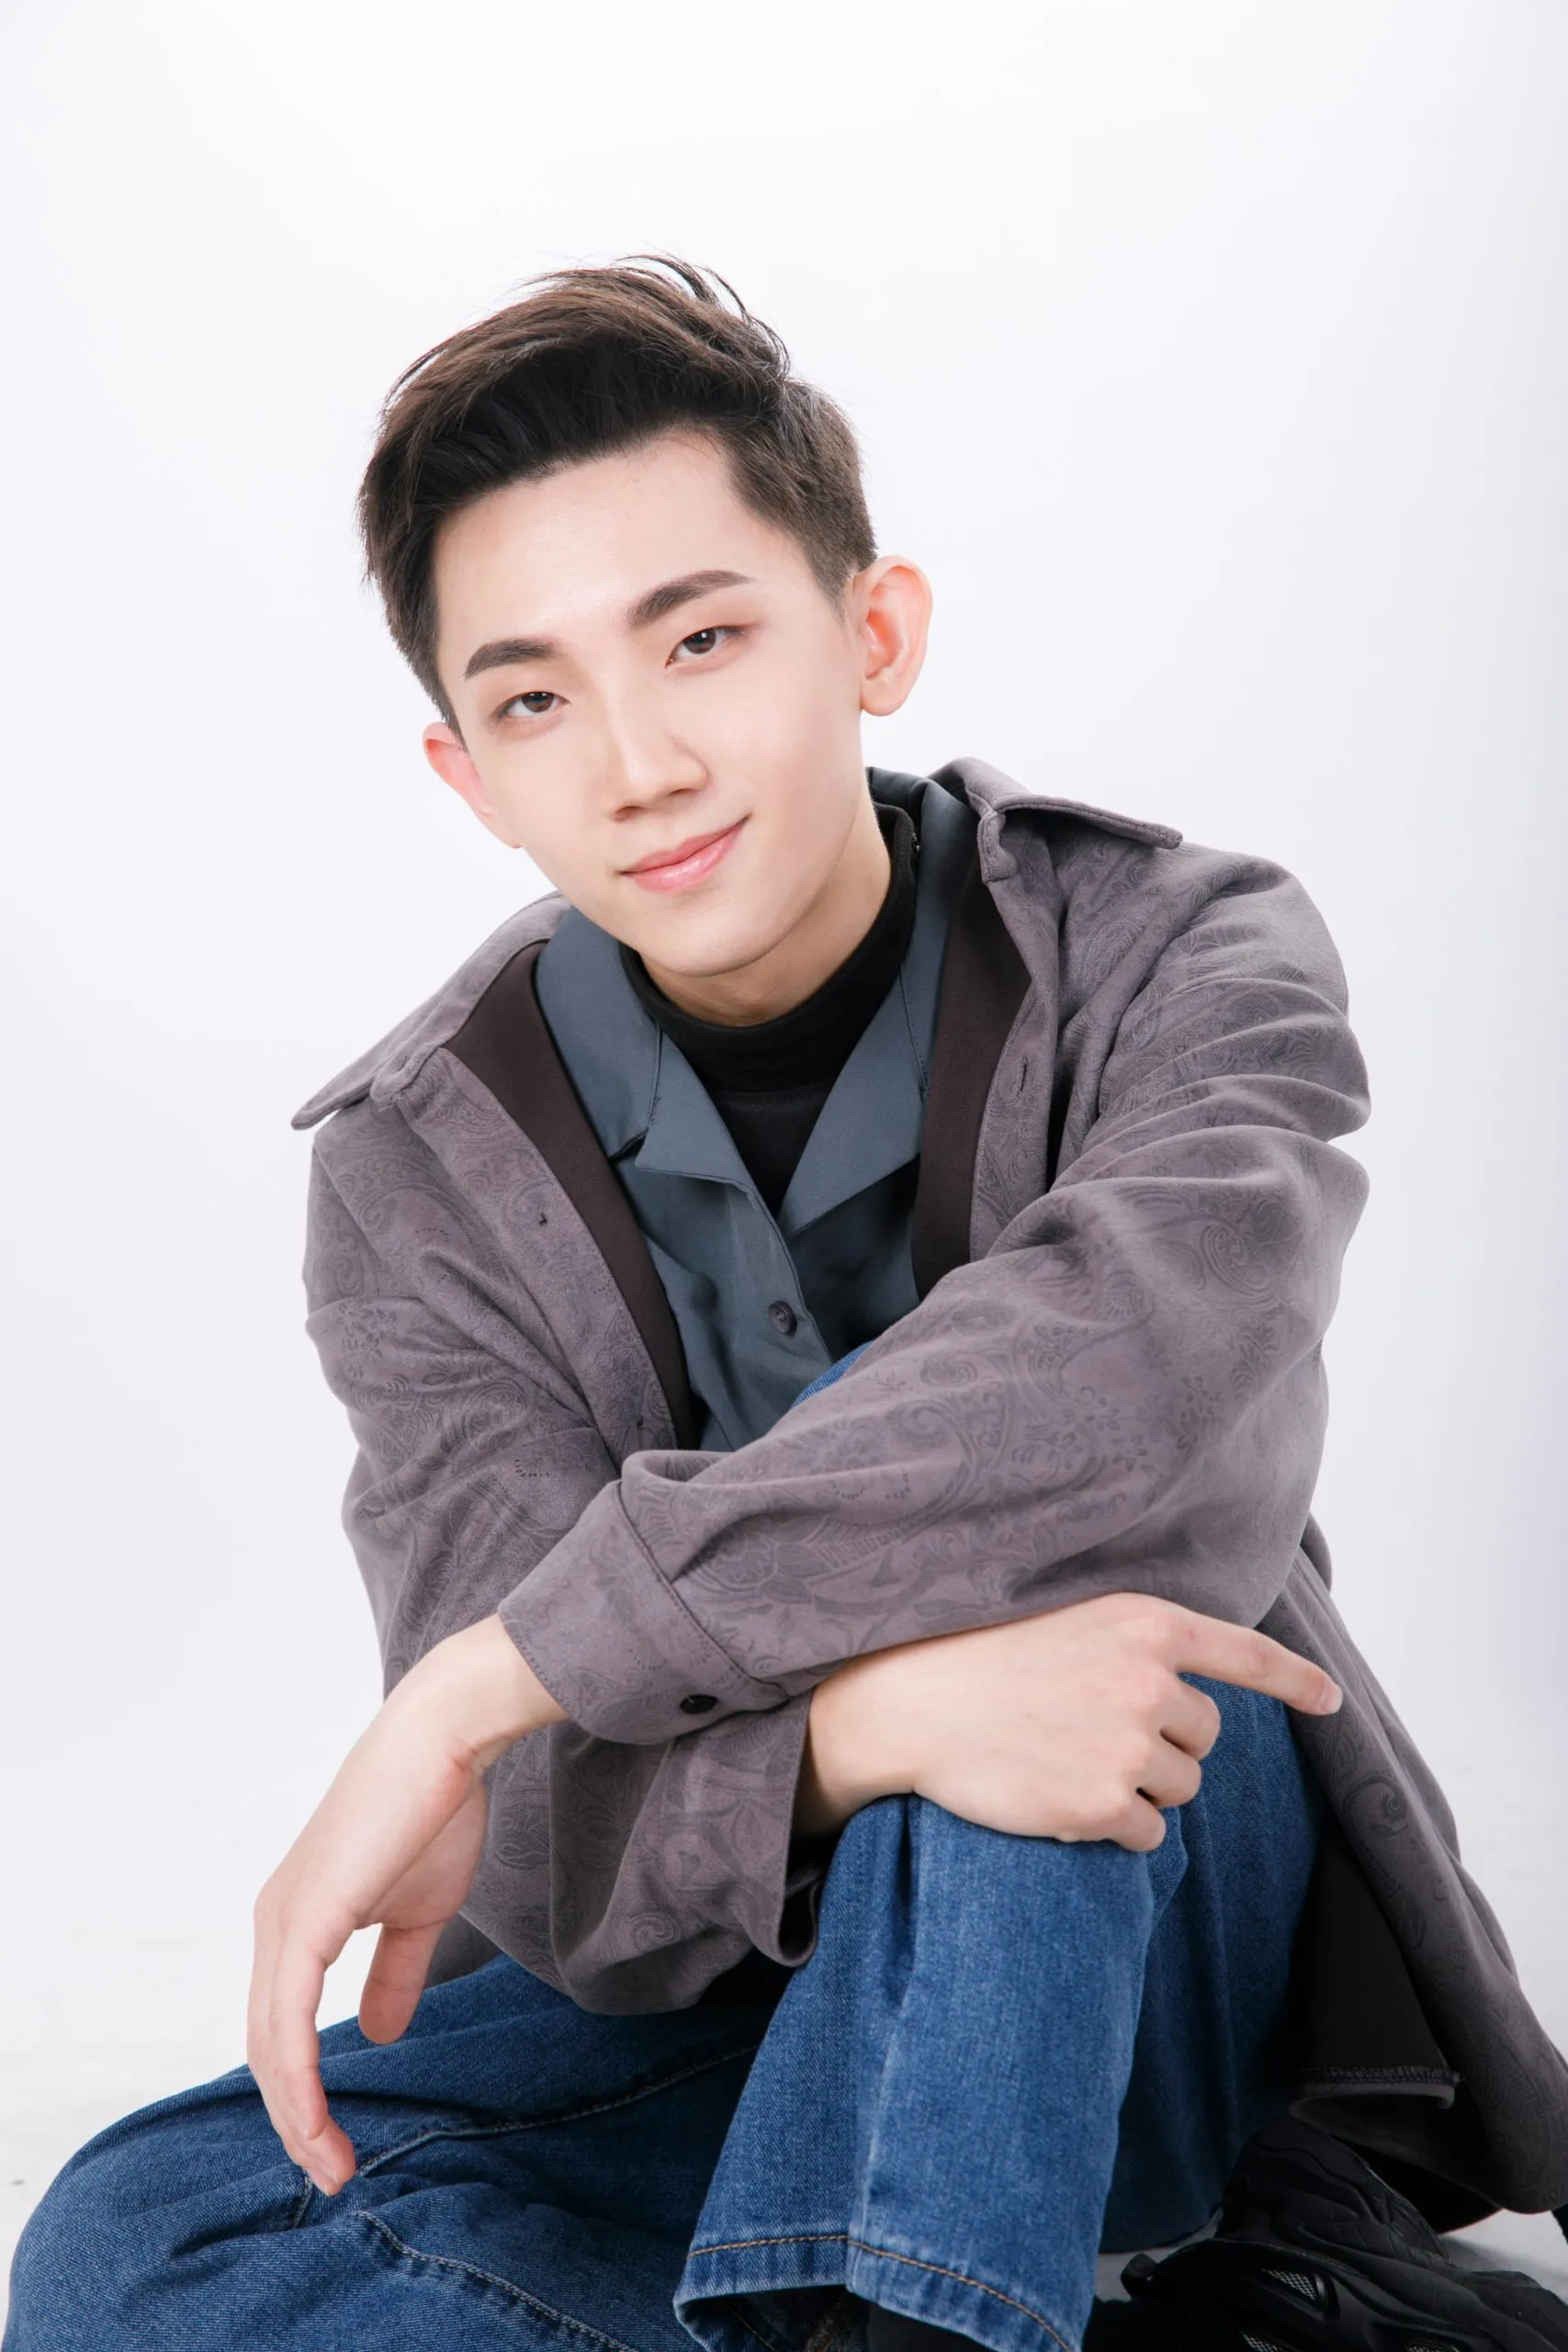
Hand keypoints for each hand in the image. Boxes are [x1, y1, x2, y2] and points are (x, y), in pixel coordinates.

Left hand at [247, 1616, 563, 2195]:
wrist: (443, 1741)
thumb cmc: (433, 1809)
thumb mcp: (417, 1910)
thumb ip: (394, 1972)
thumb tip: (376, 2034)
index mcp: (296, 1920)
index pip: (283, 2026)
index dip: (305, 2090)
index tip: (339, 2142)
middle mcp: (274, 1923)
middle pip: (267, 2045)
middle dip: (295, 2118)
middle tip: (333, 2172)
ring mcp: (282, 1921)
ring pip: (270, 2044)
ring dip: (297, 2114)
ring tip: (332, 2164)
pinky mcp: (302, 1921)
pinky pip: (285, 2021)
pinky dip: (298, 2079)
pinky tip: (319, 2118)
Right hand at [795, 1592, 1339, 1849]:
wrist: (913, 1701)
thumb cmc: (984, 1657)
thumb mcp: (1071, 1621)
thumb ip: (1136, 1648)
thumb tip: (1188, 1699)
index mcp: (1145, 1625)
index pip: (1243, 1656)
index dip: (1294, 1681)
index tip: (1331, 1702)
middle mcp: (1149, 1681)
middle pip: (1203, 1738)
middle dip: (1165, 1745)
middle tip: (1092, 1733)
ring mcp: (1128, 1745)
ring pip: (1178, 1789)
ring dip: (1138, 1789)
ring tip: (1068, 1761)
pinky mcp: (1102, 1803)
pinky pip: (1145, 1835)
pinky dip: (1114, 1829)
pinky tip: (1060, 1797)